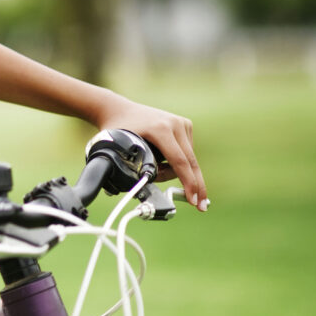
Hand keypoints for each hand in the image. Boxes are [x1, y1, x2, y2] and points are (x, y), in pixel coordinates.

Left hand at [88, 94, 208, 210]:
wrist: (117, 110)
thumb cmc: (115, 131)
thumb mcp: (117, 150)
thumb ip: (128, 170)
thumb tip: (143, 189)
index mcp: (160, 129)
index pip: (179, 162)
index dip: (187, 183)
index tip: (193, 199)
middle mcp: (174, 124)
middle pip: (190, 162)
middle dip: (195, 186)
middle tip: (200, 205)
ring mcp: (181, 123)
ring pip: (188, 159)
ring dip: (176, 172)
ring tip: (154, 168)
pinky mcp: (185, 124)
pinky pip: (186, 151)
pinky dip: (177, 161)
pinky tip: (160, 157)